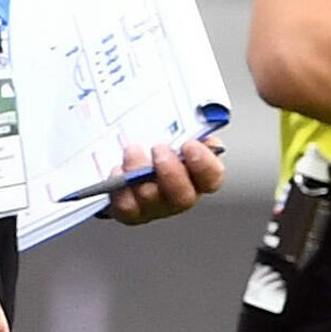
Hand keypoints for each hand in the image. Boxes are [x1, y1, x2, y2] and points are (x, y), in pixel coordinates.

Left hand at [107, 135, 225, 225]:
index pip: (212, 178)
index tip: (190, 144)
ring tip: (132, 150)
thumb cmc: (156, 139)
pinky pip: (126, 206)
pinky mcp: (132, 212)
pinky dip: (120, 186)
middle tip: (159, 148)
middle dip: (170, 172)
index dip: (204, 164)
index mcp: (198, 175)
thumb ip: (189, 124)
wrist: (126, 152)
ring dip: (139, 171)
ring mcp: (155, 206)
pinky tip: (118, 169)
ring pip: (150, 198)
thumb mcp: (175, 126)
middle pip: (183, 197)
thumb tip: (195, 119)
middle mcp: (179, 195)